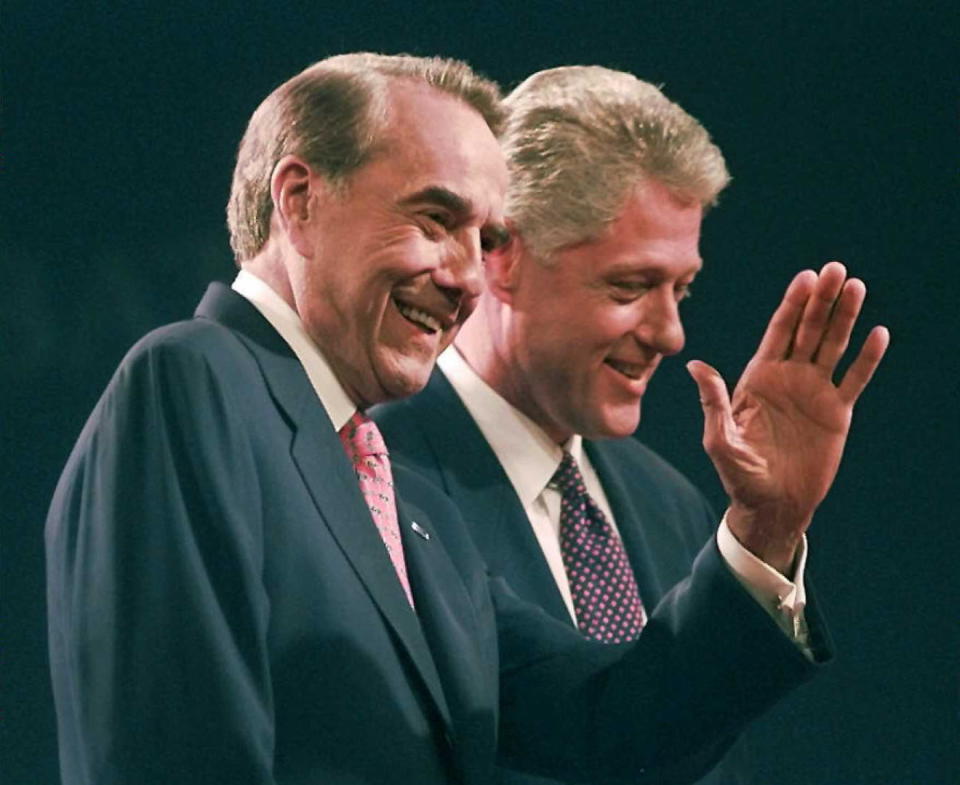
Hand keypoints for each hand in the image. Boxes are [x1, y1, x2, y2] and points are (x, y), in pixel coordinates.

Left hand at [687, 262, 888, 572]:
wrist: (771, 505)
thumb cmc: (739, 474)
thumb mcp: (720, 438)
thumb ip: (713, 400)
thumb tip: (694, 365)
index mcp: (758, 378)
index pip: (778, 332)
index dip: (792, 305)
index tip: (805, 278)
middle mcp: (788, 378)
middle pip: (808, 330)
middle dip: (821, 300)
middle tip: (837, 270)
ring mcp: (814, 392)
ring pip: (833, 346)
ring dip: (845, 317)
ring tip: (857, 287)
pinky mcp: (836, 412)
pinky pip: (854, 379)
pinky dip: (867, 358)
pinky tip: (878, 334)